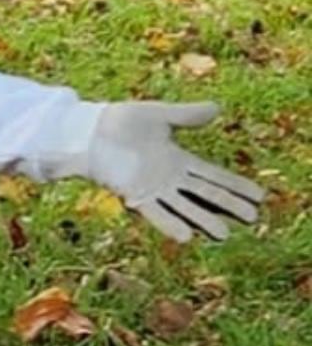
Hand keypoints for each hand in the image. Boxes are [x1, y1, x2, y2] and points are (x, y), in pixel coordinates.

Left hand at [74, 102, 265, 241]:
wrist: (87, 131)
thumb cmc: (119, 121)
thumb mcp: (159, 115)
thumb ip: (187, 116)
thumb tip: (218, 108)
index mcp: (178, 159)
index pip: (213, 175)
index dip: (235, 185)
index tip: (259, 196)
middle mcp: (169, 178)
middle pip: (205, 194)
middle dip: (229, 205)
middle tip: (254, 217)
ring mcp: (152, 188)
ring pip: (185, 207)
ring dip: (203, 220)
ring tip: (224, 234)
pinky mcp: (133, 194)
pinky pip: (155, 213)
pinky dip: (169, 223)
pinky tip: (186, 236)